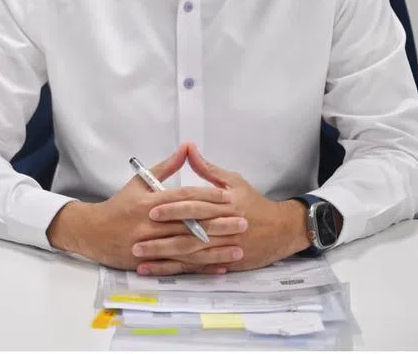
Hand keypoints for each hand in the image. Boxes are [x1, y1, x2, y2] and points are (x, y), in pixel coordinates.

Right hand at [46, 143, 244, 273]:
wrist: (91, 233)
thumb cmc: (120, 204)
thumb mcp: (140, 182)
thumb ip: (166, 166)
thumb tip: (187, 147)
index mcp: (149, 202)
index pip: (183, 198)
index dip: (207, 197)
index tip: (229, 198)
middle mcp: (149, 225)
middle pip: (189, 225)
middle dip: (218, 225)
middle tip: (243, 223)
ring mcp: (148, 247)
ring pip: (186, 248)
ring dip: (214, 251)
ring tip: (238, 249)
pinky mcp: (148, 264)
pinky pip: (178, 266)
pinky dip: (199, 268)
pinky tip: (218, 267)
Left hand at [133, 143, 310, 275]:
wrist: (280, 230)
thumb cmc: (254, 203)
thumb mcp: (235, 182)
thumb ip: (208, 169)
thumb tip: (188, 148)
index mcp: (226, 204)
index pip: (197, 205)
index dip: (174, 208)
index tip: (151, 210)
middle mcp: (224, 226)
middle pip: (191, 231)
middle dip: (163, 236)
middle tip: (137, 238)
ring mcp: (224, 246)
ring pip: (191, 252)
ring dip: (164, 256)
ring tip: (139, 257)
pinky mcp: (223, 261)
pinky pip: (196, 267)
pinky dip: (175, 269)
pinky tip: (156, 269)